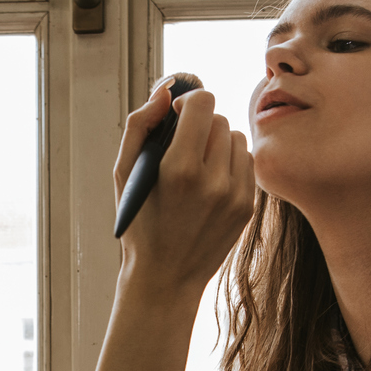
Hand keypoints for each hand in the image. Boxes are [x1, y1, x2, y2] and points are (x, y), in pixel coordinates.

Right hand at [112, 75, 254, 299]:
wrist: (164, 278)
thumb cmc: (138, 223)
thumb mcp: (123, 174)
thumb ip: (139, 125)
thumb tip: (165, 92)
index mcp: (179, 169)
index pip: (203, 103)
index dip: (190, 100)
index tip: (178, 114)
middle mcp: (212, 181)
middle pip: (220, 119)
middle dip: (201, 125)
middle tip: (183, 145)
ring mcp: (234, 196)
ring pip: (237, 139)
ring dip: (218, 143)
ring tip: (197, 164)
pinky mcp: (247, 207)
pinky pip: (246, 163)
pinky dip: (229, 164)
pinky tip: (210, 182)